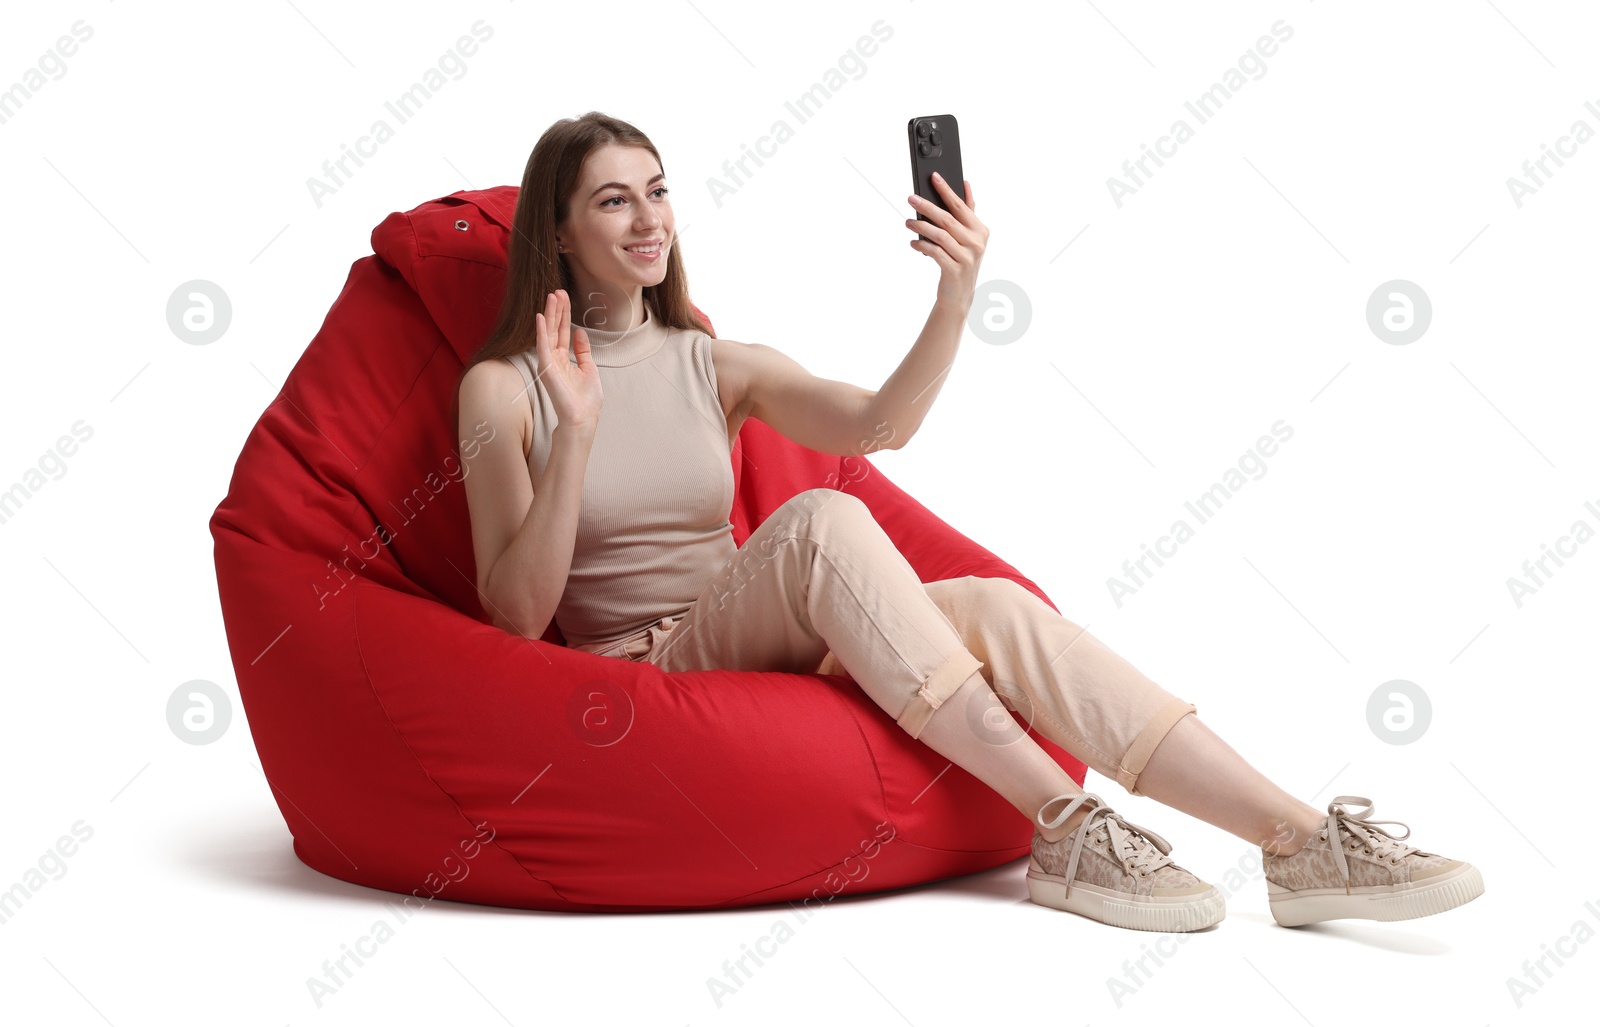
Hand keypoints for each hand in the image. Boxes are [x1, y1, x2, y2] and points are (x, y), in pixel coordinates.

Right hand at [533, 289, 602, 429]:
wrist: (583, 418)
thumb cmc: (586, 400)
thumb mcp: (589, 369)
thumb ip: (583, 351)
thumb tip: (580, 332)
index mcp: (564, 359)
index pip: (563, 331)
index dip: (564, 314)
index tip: (565, 296)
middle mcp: (554, 359)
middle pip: (555, 329)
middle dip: (557, 309)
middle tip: (558, 290)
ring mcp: (549, 363)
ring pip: (548, 333)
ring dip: (549, 314)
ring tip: (552, 296)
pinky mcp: (546, 369)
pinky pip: (542, 346)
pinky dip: (541, 331)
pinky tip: (541, 317)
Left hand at [905, 172, 988, 308]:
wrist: (959, 294)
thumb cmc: (961, 259)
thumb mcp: (969, 236)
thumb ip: (968, 211)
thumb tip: (966, 184)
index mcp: (980, 230)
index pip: (960, 206)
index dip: (946, 190)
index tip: (934, 177)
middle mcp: (976, 242)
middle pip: (948, 219)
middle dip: (927, 207)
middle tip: (911, 199)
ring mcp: (967, 257)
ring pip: (940, 235)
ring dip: (921, 227)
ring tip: (908, 223)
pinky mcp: (955, 270)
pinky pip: (935, 252)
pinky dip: (922, 246)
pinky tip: (914, 243)